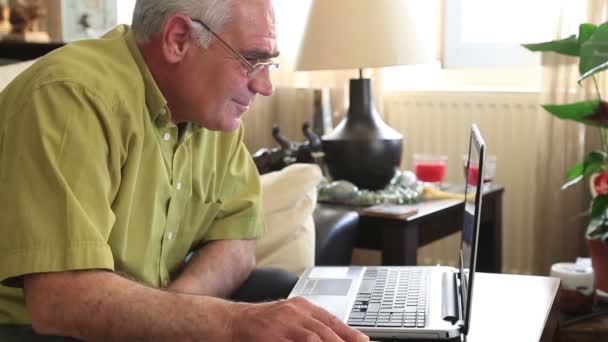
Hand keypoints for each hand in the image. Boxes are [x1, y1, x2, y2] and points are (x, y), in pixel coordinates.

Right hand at [230, 296, 368, 341]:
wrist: (231, 321)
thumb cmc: (260, 323)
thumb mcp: (288, 317)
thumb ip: (309, 324)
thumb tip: (334, 335)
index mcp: (301, 306)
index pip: (331, 320)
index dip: (349, 333)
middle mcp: (294, 312)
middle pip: (326, 331)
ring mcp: (283, 324)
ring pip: (314, 339)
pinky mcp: (272, 336)